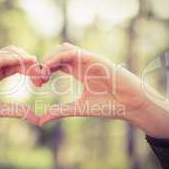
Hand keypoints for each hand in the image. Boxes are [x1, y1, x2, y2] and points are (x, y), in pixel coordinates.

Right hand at [0, 46, 40, 140]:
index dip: (28, 67)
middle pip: (12, 55)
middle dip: (28, 59)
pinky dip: (9, 59)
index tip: (42, 74)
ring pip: (5, 52)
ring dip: (21, 56)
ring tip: (35, 61)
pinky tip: (23, 62)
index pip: (15, 65)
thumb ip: (16, 111)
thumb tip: (37, 119)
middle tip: (41, 67)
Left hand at [38, 43, 168, 138]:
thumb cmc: (108, 106)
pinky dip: (57, 58)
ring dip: (49, 59)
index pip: (56, 64)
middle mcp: (82, 63)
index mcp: (79, 72)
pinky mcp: (95, 59)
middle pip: (56, 54)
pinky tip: (49, 69)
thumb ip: (59, 111)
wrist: (131, 104)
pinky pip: (72, 52)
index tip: (38, 84)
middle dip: (44, 63)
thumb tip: (40, 120)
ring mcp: (89, 59)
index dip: (44, 70)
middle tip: (38, 80)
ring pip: (62, 48)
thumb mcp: (78, 108)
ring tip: (43, 74)